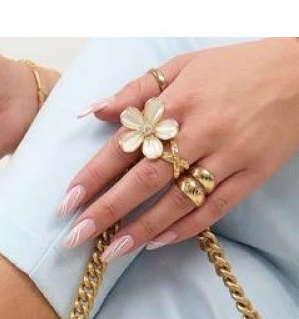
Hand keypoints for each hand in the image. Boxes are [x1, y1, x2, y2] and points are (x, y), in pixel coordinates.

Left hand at [60, 39, 298, 257]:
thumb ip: (136, 90)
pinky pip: (214, 208)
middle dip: (107, 210)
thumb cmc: (237, 67)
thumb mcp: (184, 66)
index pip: (126, 145)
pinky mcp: (252, 174)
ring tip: (110, 252)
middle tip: (75, 237)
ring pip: (177, 200)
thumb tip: (92, 111)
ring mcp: (229, 155)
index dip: (94, 175)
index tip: (67, 201)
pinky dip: (184, 228)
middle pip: (145, 178)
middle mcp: (201, 130)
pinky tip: (157, 243)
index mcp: (179, 101)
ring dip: (140, 229)